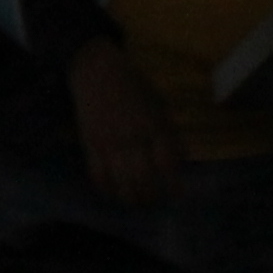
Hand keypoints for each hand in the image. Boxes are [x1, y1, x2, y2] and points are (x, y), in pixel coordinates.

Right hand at [66, 37, 184, 209]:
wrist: (96, 70)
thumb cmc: (133, 85)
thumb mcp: (160, 104)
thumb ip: (171, 132)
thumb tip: (182, 158)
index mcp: (155, 125)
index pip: (167, 164)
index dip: (173, 185)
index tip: (176, 195)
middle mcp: (134, 136)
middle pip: (144, 179)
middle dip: (151, 197)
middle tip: (154, 201)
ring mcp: (110, 141)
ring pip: (121, 181)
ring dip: (130, 197)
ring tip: (136, 201)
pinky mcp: (90, 143)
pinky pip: (97, 174)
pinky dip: (106, 188)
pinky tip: (113, 192)